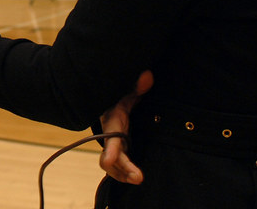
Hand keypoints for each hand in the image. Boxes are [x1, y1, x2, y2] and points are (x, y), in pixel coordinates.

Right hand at [99, 70, 152, 184]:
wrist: (108, 103)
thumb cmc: (118, 97)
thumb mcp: (127, 91)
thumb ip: (137, 86)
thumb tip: (148, 76)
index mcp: (112, 121)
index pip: (110, 137)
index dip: (110, 150)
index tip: (110, 160)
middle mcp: (110, 136)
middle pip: (111, 156)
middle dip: (122, 168)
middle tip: (138, 177)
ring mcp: (113, 145)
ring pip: (113, 165)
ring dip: (123, 174)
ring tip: (138, 179)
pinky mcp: (118, 150)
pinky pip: (118, 166)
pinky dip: (124, 173)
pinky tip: (135, 178)